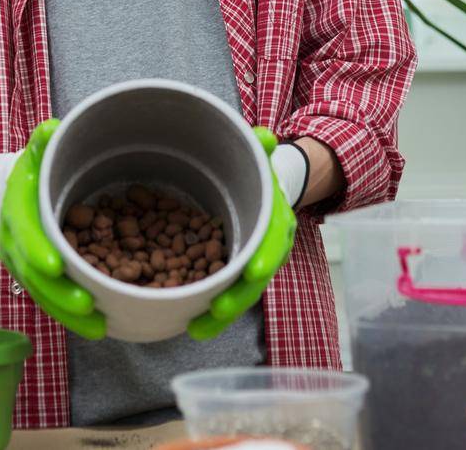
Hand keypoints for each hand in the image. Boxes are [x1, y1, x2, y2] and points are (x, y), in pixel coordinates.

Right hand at [0, 119, 106, 339]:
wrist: (2, 194)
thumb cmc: (27, 173)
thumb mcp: (33, 153)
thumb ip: (42, 141)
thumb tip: (52, 128)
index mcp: (16, 214)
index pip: (25, 235)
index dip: (38, 251)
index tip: (55, 266)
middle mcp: (14, 245)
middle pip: (34, 276)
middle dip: (60, 294)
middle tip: (87, 304)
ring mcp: (22, 266)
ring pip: (43, 296)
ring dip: (69, 313)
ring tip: (99, 326)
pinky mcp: (34, 279)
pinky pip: (50, 302)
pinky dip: (71, 317)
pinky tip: (98, 328)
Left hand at [187, 126, 297, 340]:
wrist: (266, 188)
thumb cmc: (256, 172)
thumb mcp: (258, 157)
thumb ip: (260, 147)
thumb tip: (265, 137)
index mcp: (275, 218)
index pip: (274, 238)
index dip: (266, 254)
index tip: (255, 270)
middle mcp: (268, 246)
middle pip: (256, 277)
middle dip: (238, 296)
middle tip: (217, 311)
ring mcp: (252, 262)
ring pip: (240, 294)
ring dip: (220, 314)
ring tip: (196, 328)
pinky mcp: (234, 273)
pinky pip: (224, 294)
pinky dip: (210, 312)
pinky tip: (190, 325)